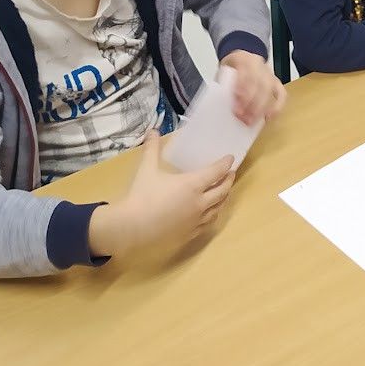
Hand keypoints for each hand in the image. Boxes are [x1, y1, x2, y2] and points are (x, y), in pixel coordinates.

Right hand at [87, 131, 234, 258]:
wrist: (133, 227)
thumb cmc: (142, 195)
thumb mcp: (147, 169)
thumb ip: (152, 149)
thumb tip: (152, 131)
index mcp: (192, 185)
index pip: (216, 172)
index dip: (225, 164)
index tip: (231, 159)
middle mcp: (200, 203)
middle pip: (222, 191)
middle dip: (229, 181)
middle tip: (231, 174)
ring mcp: (196, 220)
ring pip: (218, 208)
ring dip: (223, 198)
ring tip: (224, 193)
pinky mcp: (190, 234)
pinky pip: (208, 223)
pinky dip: (212, 215)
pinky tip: (209, 214)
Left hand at [219, 50, 285, 124]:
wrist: (242, 57)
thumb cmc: (231, 68)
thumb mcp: (222, 72)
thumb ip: (223, 84)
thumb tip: (224, 103)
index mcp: (244, 60)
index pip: (246, 74)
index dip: (242, 89)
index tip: (236, 104)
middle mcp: (259, 65)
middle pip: (260, 85)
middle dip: (251, 103)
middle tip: (241, 117)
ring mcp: (269, 73)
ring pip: (270, 91)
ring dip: (261, 108)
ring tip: (250, 121)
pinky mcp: (276, 82)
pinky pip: (281, 94)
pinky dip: (277, 107)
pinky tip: (268, 117)